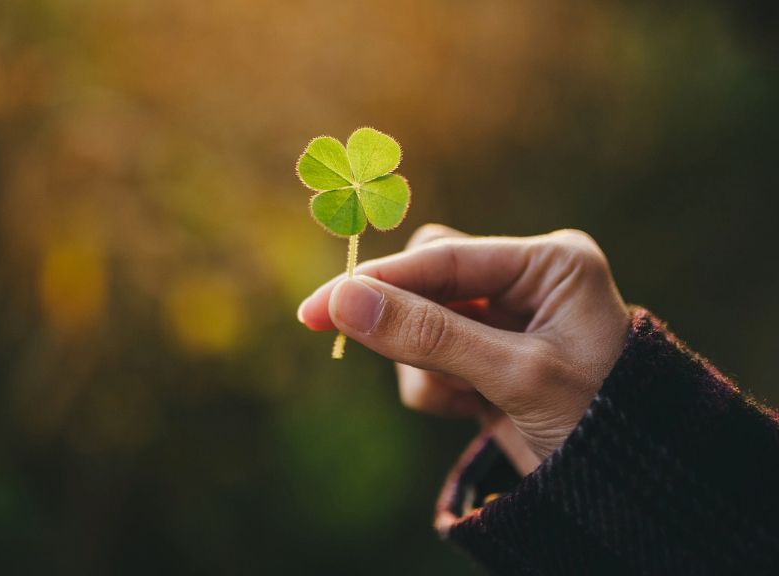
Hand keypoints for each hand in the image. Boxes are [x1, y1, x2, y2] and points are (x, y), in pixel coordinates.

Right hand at [297, 225, 629, 461]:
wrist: (630, 491)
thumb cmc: (599, 423)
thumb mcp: (513, 375)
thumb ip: (429, 335)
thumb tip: (343, 301)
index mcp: (549, 264)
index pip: (444, 257)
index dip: (377, 282)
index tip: (319, 307)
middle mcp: (526, 281)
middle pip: (425, 279)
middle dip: (403, 322)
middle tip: (349, 338)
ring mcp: (505, 320)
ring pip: (420, 320)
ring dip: (422, 365)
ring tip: (459, 399)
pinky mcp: (487, 356)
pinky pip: (430, 355)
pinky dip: (433, 386)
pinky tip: (468, 409)